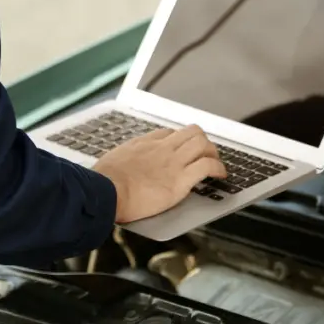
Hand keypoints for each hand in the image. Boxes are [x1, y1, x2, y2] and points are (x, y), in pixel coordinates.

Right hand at [91, 125, 226, 222]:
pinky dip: (218, 168)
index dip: (179, 140)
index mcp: (143, 145)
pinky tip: (221, 175)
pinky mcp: (181, 180)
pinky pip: (207, 166)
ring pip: (203, 144)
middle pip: (191, 132)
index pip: (168, 133)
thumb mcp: (109, 164)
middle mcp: (161, 149)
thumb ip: (119, 164)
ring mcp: (173, 162)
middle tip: (206, 152)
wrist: (105, 192)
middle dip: (202, 140)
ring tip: (216, 162)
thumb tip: (114, 172)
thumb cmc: (101, 183)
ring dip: (213, 152)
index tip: (182, 148)